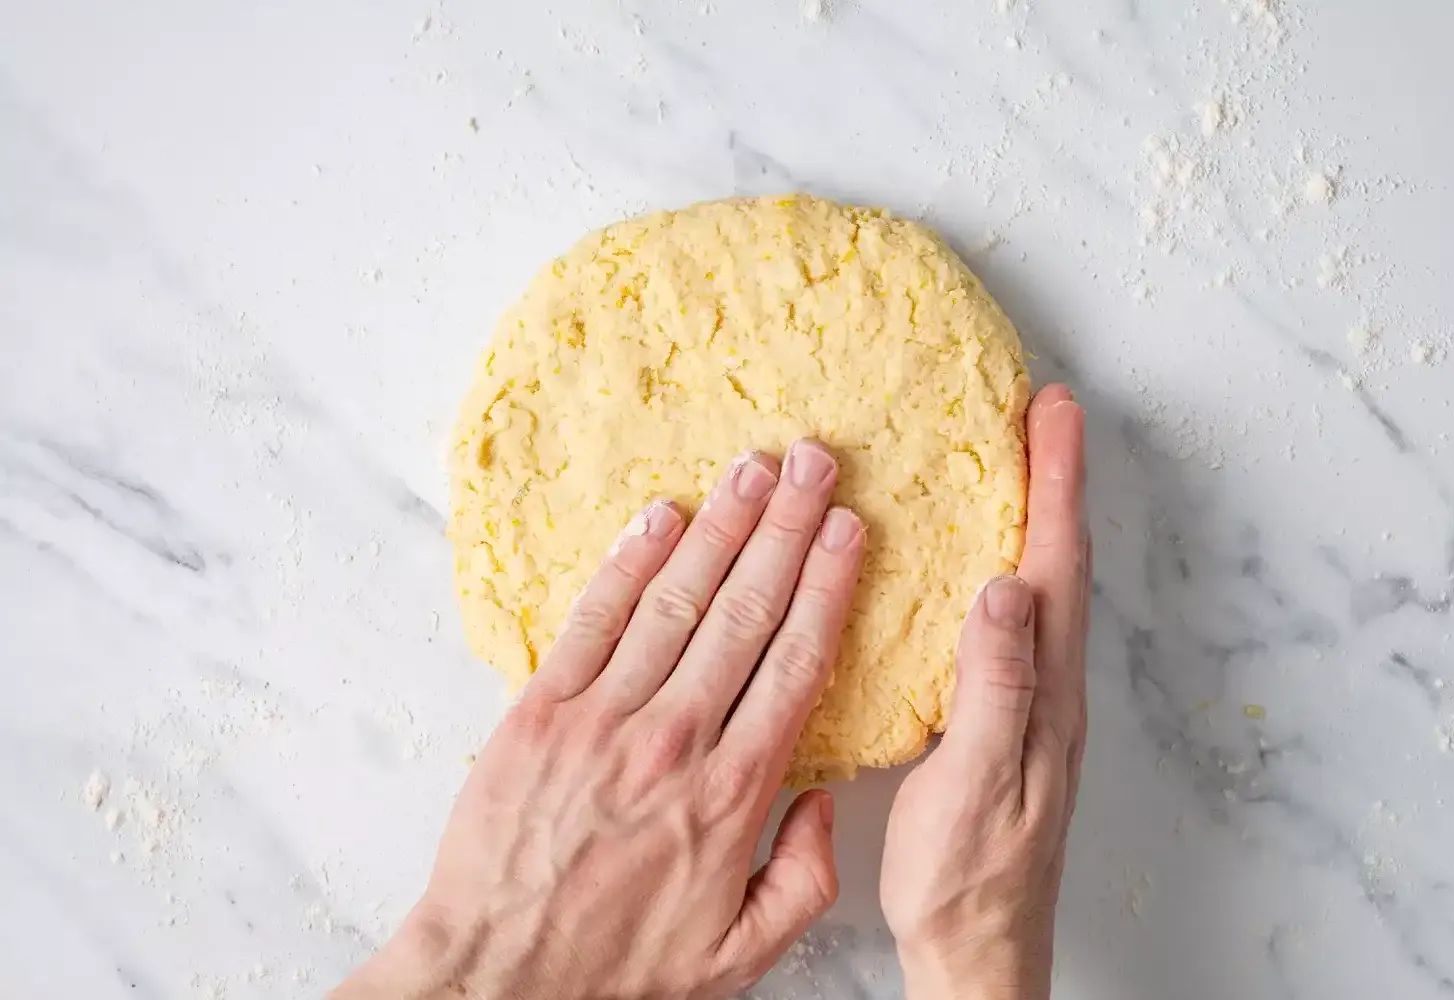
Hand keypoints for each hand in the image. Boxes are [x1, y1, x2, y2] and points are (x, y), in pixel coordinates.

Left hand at [333, 441, 864, 999]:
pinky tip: (660, 516)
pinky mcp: (539, 713)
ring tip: (753, 467)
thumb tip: (827, 799)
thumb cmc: (619, 972)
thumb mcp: (742, 955)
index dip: (826, 585)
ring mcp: (601, 720)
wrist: (494, 983)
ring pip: (674, 600)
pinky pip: (591, 620)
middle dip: (785, 528)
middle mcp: (673, 741)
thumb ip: (806, 877)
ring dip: (719, 526)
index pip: (796, 664)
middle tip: (812, 463)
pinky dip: (627, 562)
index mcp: (733, 794)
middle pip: (745, 612)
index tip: (848, 528)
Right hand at [880, 383, 1089, 999]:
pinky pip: (1018, 621)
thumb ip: (996, 687)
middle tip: (1044, 414)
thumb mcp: (979, 779)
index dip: (1055, 482)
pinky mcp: (1010, 718)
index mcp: (1045, 688)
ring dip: (1037, 518)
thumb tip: (1005, 588)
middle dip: (1055, 481)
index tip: (1053, 412)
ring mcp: (1035, 703)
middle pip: (1060, 564)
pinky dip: (1011, 567)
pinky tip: (984, 566)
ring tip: (1020, 465)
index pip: (1055, 565)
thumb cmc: (968, 874)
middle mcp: (1051, 686)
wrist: (977, 946)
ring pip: (1043, 589)